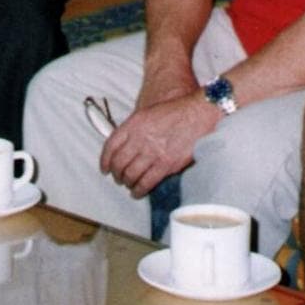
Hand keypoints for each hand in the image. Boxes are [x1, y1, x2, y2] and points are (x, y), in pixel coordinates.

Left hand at [100, 94, 218, 197]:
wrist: (199, 114)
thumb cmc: (176, 112)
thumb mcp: (149, 113)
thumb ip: (135, 129)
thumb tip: (125, 146)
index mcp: (134, 124)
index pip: (110, 146)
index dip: (105, 160)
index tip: (105, 168)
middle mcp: (140, 138)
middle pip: (119, 163)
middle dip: (116, 174)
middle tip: (118, 178)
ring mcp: (152, 152)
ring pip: (130, 175)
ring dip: (127, 182)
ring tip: (128, 185)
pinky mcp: (166, 164)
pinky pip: (146, 182)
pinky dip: (139, 190)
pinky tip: (137, 192)